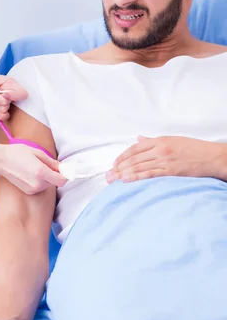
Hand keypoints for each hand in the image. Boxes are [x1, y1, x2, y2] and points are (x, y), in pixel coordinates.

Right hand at [0, 143, 66, 193]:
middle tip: (47, 164)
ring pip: (48, 185)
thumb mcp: (37, 153)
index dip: (66, 175)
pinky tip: (31, 173)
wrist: (1, 160)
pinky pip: (40, 187)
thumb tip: (62, 167)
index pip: (62, 180)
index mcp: (41, 172)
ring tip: (36, 167)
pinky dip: (40, 181)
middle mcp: (38, 184)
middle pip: (55, 182)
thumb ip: (52, 162)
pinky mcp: (28, 191)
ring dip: (47, 178)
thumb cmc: (18, 153)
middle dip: (55, 174)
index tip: (66, 170)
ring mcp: (32, 189)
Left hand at [106, 136, 225, 183]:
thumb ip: (154, 141)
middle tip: (108, 175)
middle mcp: (160, 149)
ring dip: (123, 173)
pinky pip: (150, 174)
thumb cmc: (195, 149)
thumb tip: (139, 139)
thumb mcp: (173, 140)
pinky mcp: (171, 171)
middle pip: (134, 158)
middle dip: (119, 167)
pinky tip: (126, 180)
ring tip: (112, 180)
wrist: (212, 157)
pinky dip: (136, 177)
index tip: (114, 164)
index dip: (123, 156)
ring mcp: (165, 160)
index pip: (135, 148)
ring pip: (139, 166)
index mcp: (160, 140)